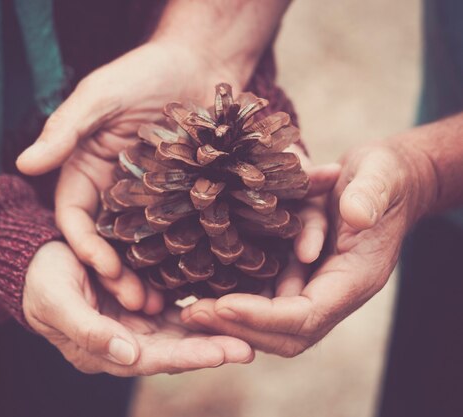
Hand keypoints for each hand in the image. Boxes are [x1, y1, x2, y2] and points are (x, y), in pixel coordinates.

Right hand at [16, 40, 244, 281]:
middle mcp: (111, 190)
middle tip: (136, 304)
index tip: (103, 267)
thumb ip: (64, 130)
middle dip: (116, 273)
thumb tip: (24, 164)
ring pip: (140, 244)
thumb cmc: (142, 72)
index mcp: (83, 171)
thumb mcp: (99, 96)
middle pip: (107, 240)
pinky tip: (192, 280)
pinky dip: (179, 256)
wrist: (198, 61)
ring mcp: (146, 196)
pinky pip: (175, 231)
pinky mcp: (179, 197)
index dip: (83, 245)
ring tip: (163, 304)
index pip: (74, 217)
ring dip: (147, 274)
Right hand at [23, 241, 253, 375]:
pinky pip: (173, 310)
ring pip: (178, 332)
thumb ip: (88, 331)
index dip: (186, 357)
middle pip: (172, 350)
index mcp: (102, 352)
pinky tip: (224, 307)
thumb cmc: (41, 282)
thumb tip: (127, 356)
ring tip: (247, 331)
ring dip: (210, 333)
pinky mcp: (139, 304)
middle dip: (209, 350)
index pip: (151, 360)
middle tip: (248, 349)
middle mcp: (124, 343)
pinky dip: (197, 311)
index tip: (222, 354)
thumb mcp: (57, 302)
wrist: (35, 261)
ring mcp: (133, 324)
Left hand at [181, 143, 434, 356]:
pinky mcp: (298, 274)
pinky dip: (236, 302)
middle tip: (193, 314)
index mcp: (355, 279)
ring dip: (232, 321)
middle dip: (240, 328)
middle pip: (286, 333)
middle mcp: (333, 293)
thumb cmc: (383, 177)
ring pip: (272, 323)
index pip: (308, 316)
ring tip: (188, 309)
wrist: (383, 182)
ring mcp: (315, 287)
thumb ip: (370, 194)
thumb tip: (354, 215)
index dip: (265, 316)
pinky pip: (266, 299)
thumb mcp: (380, 176)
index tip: (223, 306)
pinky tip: (201, 291)